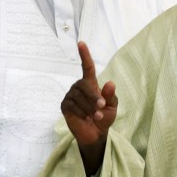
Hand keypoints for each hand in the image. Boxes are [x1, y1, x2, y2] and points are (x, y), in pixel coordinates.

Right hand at [61, 42, 117, 175]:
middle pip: (84, 85)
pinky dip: (81, 112)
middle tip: (101, 107)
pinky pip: (72, 106)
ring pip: (78, 97)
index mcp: (91, 84)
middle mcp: (78, 87)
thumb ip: (111, 96)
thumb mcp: (112, 106)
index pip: (87, 67)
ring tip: (96, 116)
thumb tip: (110, 82)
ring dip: (89, 107)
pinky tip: (85, 118)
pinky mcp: (64, 106)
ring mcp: (70, 96)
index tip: (81, 43)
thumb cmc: (105, 117)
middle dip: (93, 96)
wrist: (95, 133)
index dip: (84, 55)